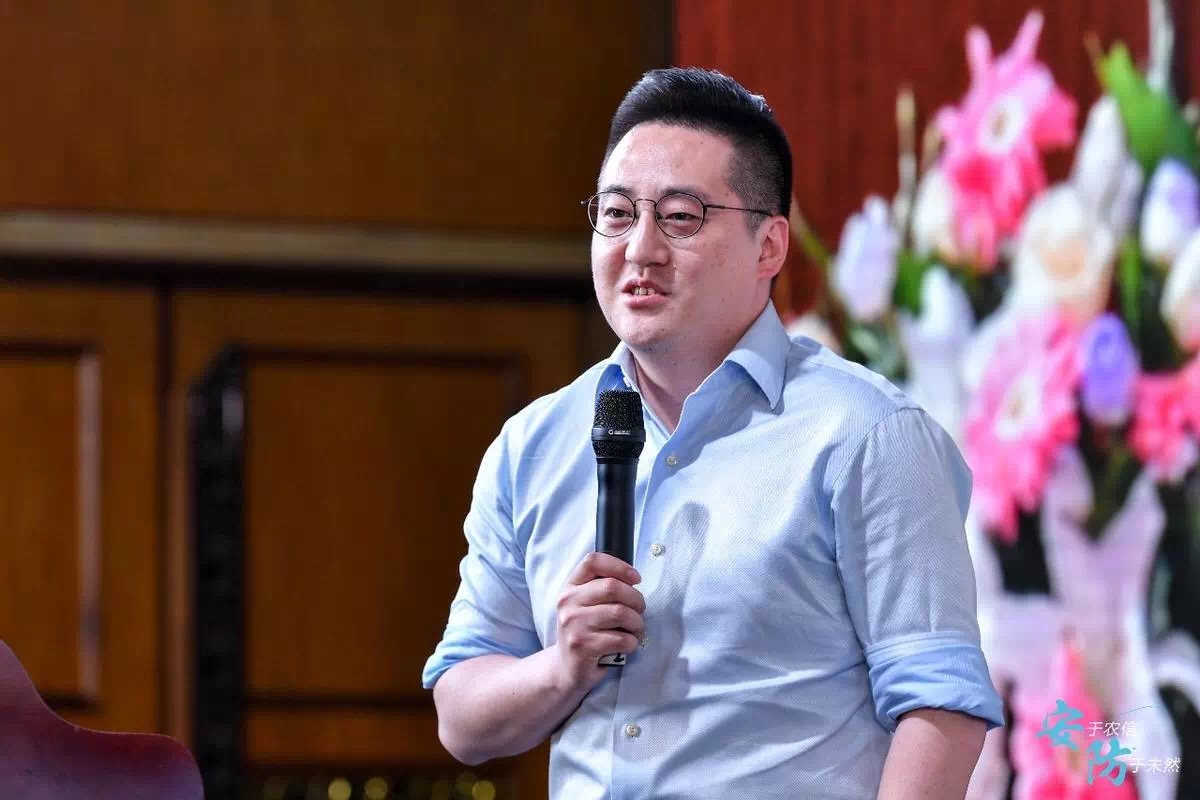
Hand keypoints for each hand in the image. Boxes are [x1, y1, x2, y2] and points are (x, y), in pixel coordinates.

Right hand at [553, 552, 645, 691]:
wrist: (566, 668)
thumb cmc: (585, 632)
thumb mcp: (585, 605)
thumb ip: (602, 588)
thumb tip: (633, 579)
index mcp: (570, 587)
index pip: (593, 562)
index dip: (619, 566)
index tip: (636, 579)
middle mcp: (567, 603)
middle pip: (612, 587)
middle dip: (636, 599)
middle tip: (640, 610)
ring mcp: (573, 624)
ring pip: (620, 613)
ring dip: (637, 623)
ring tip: (636, 629)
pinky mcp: (582, 646)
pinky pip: (621, 639)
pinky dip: (632, 642)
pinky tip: (627, 645)